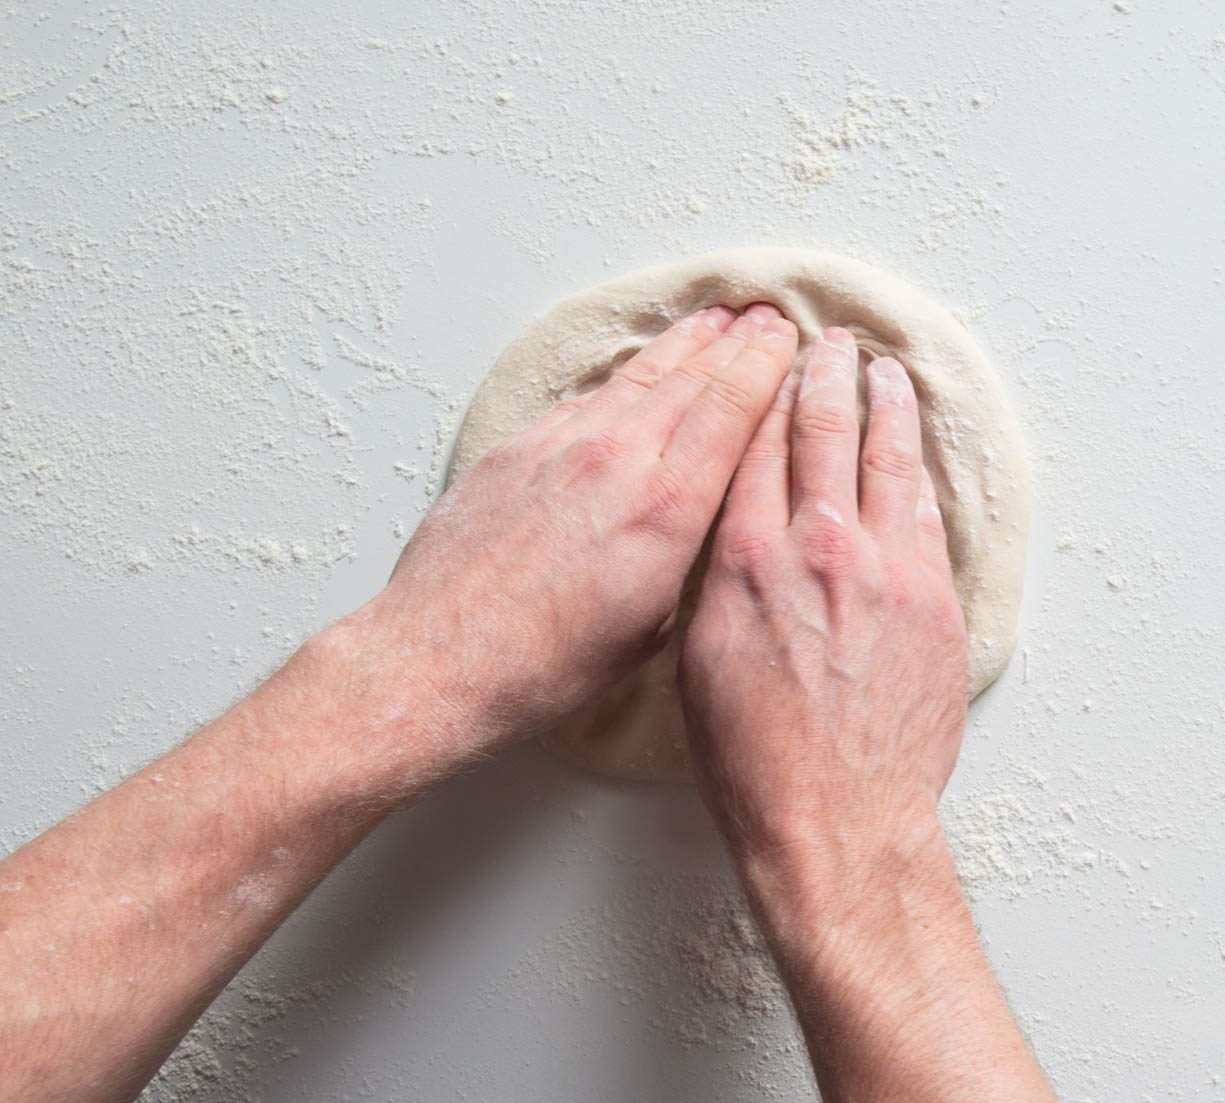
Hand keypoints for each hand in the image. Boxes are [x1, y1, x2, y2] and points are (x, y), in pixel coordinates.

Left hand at [347, 302, 798, 768]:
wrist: (440, 658)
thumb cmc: (544, 666)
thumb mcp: (649, 630)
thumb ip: (683, 561)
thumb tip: (696, 527)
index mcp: (666, 507)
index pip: (729, 409)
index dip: (762, 366)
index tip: (784, 338)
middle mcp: (617, 460)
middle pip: (688, 380)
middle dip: (733, 343)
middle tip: (761, 315)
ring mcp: (560, 448)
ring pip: (633, 379)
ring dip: (678, 346)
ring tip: (709, 323)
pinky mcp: (514, 451)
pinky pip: (581, 400)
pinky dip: (618, 381)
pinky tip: (630, 377)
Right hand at [680, 326, 967, 898]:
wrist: (835, 821)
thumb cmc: (754, 759)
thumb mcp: (696, 659)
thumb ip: (714, 578)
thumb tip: (730, 527)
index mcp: (744, 561)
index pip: (752, 447)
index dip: (759, 396)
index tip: (764, 365)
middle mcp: (817, 549)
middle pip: (822, 431)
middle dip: (824, 374)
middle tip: (827, 342)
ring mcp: (886, 569)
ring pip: (888, 456)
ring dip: (885, 402)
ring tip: (882, 368)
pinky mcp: (935, 599)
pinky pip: (927, 511)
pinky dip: (917, 467)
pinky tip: (913, 448)